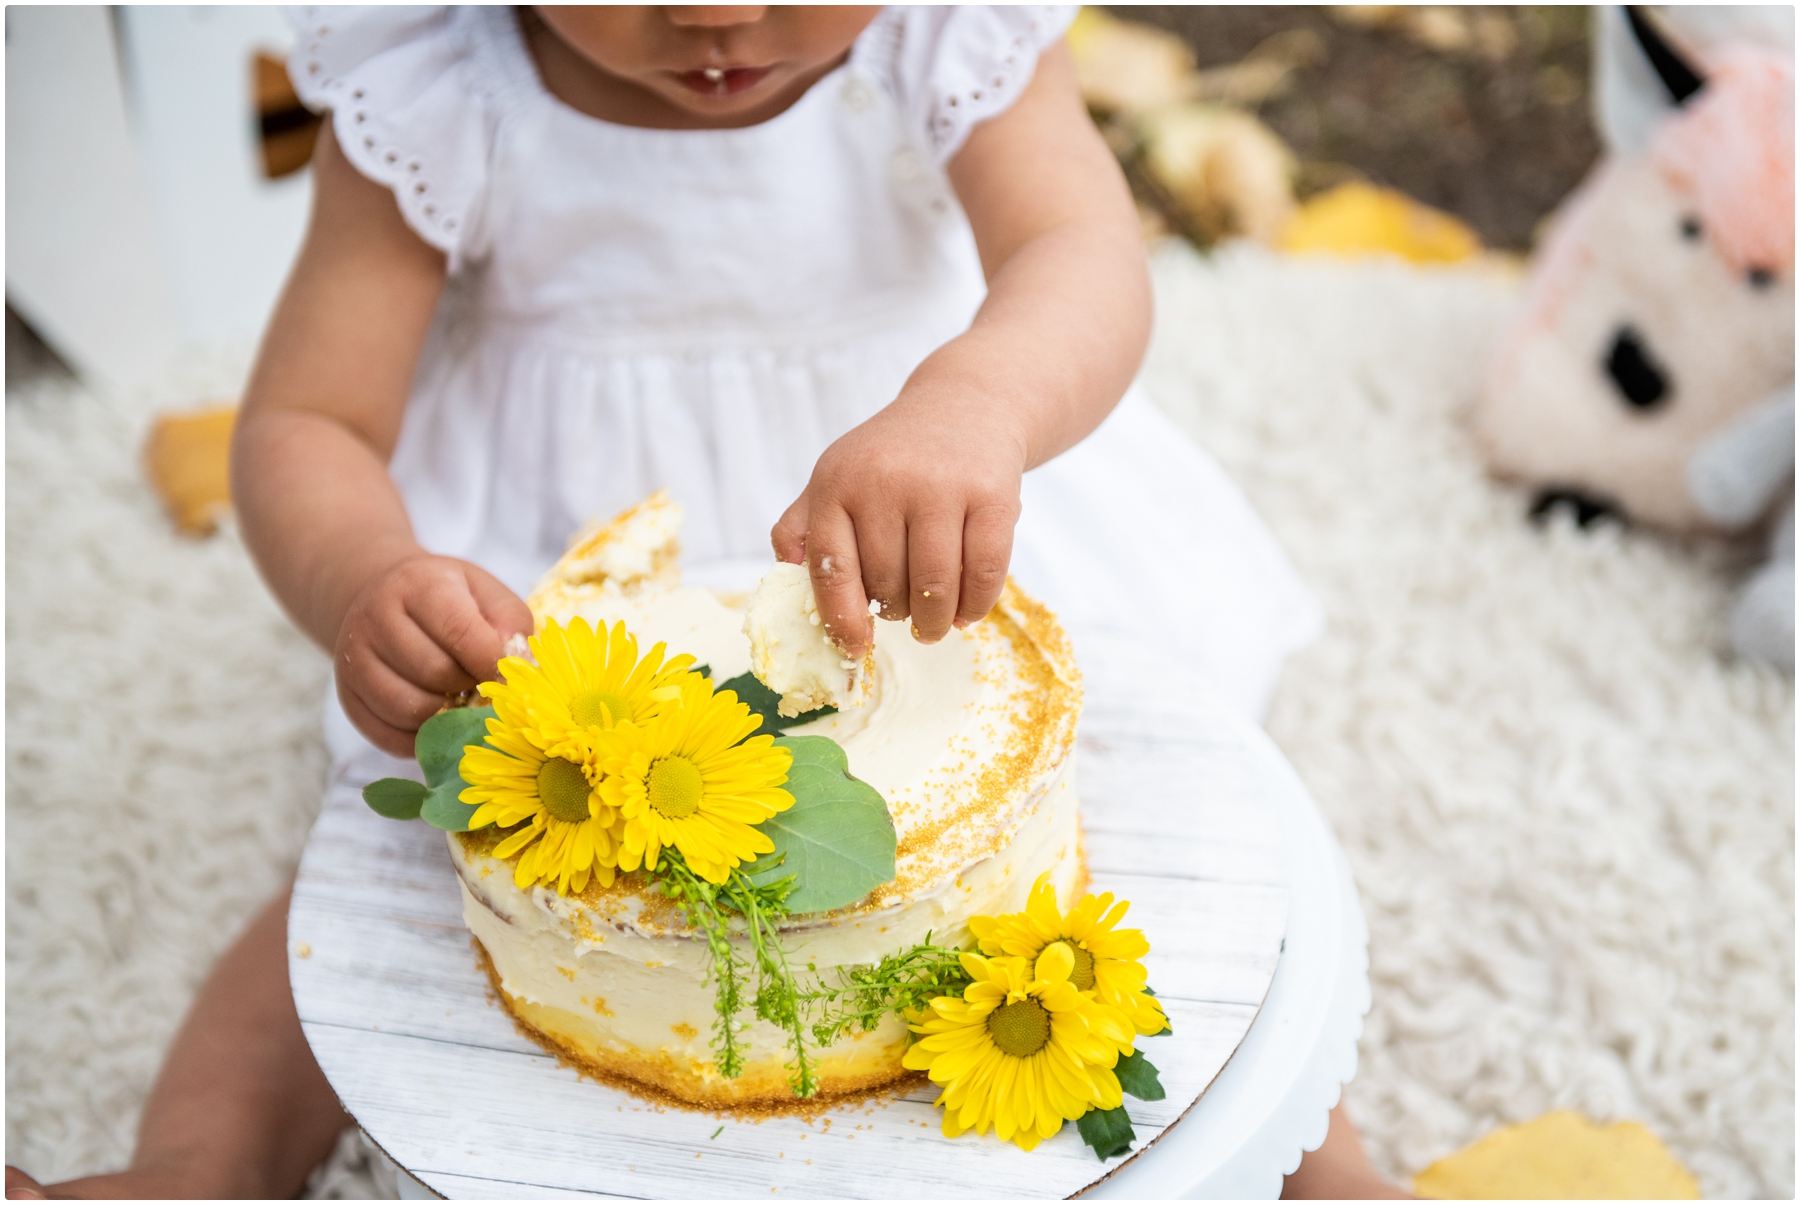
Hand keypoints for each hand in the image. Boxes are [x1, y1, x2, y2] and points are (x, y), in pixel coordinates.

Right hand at [334, 554, 532, 756]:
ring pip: (409, 708)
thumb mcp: (486, 593)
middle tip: (479, 683)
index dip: (492, 662)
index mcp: (418, 584)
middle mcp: (375, 617)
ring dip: (445, 714)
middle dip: (468, 687)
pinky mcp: (347, 695)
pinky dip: (420, 737)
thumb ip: (511, 625)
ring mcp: (353, 658)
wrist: (386, 598)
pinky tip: (437, 718)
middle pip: (434, 673)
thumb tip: (519, 668)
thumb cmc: (448, 598)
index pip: (460, 631)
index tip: (508, 675)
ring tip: (459, 698)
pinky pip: (388, 735)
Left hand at [772, 392, 1025, 655]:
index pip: (830, 570)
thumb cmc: (892, 457)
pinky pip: (983, 573)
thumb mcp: (837, 477)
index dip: (841, 620)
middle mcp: (885, 480)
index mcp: (837, 482)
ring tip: (933, 625)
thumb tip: (785, 583)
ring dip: (934, 621)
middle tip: (902, 613)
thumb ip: (802, 528)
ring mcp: (941, 486)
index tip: (854, 647)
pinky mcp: (992, 495)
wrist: (964, 406)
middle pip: (886, 584)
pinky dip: (975, 606)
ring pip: (934, 586)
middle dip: (894, 614)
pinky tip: (966, 612)